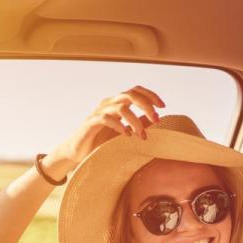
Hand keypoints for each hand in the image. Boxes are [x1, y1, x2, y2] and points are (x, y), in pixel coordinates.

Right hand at [50, 86, 165, 165]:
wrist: (79, 151)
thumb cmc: (102, 141)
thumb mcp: (125, 131)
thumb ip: (138, 123)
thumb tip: (155, 119)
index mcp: (117, 103)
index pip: (136, 90)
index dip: (150, 95)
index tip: (163, 106)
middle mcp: (108, 103)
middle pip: (130, 94)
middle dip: (146, 105)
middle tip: (156, 120)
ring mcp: (99, 111)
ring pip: (121, 107)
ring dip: (135, 121)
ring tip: (142, 135)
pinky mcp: (91, 122)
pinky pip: (107, 118)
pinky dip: (119, 125)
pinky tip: (127, 135)